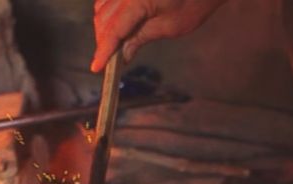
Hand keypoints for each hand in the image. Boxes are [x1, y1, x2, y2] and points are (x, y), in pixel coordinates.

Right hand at [91, 0, 227, 71]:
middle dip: (103, 40)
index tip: (96, 67)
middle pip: (103, 17)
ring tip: (114, 44)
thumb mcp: (171, 26)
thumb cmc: (196, 2)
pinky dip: (109, 12)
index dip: (103, 50)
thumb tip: (123, 54)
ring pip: (102, 6)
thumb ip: (141, 37)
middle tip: (109, 60)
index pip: (113, 29)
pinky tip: (118, 24)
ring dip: (104, 26)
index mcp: (138, 0)